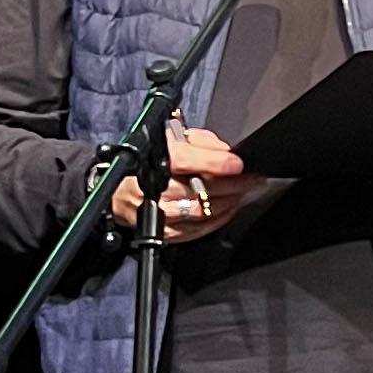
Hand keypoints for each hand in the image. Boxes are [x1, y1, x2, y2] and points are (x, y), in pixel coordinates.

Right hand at [106, 125, 263, 243]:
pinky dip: (218, 219)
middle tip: (253, 179)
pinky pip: (198, 231)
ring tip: (242, 193)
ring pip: (202, 212)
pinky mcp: (164, 233)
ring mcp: (158, 214)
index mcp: (153, 160)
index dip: (215, 163)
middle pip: (199, 189)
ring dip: (229, 203)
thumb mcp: (171, 139)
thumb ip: (200, 141)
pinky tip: (229, 208)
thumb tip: (225, 152)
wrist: (120, 190)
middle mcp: (152, 189)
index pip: (185, 160)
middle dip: (233, 185)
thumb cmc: (149, 162)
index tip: (237, 163)